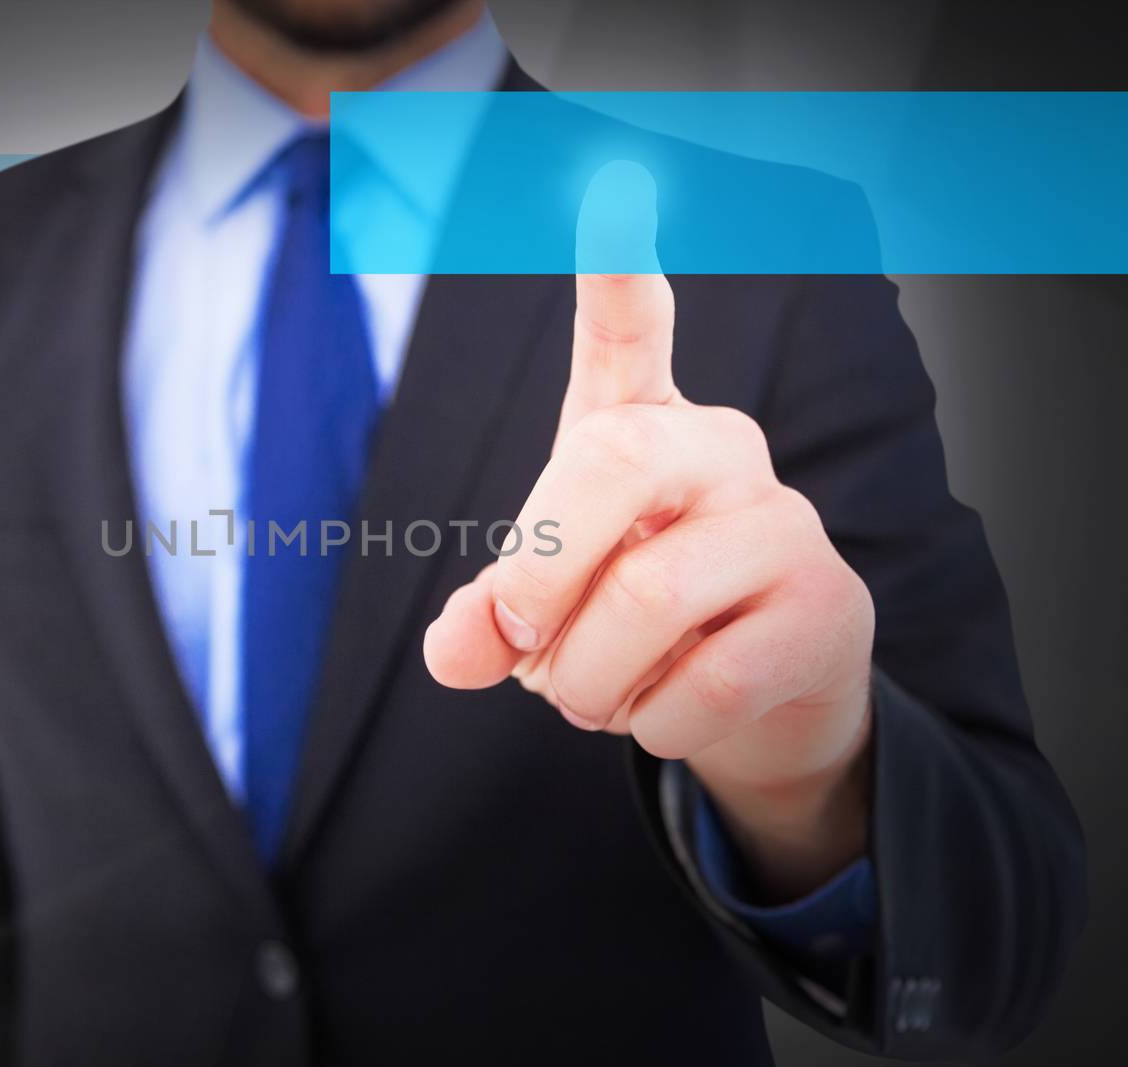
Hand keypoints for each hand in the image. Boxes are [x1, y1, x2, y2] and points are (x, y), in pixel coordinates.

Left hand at [423, 266, 875, 900]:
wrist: (755, 699)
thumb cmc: (630, 625)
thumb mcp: (543, 611)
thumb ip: (490, 614)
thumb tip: (457, 650)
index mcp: (636, 431)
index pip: (625, 334)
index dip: (614, 266)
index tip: (611, 180)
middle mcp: (718, 451)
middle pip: (613, 466)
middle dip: (539, 572)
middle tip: (515, 642)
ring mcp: (784, 524)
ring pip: (653, 595)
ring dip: (587, 681)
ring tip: (590, 699)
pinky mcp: (830, 608)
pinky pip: (707, 681)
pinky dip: (652, 723)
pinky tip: (660, 717)